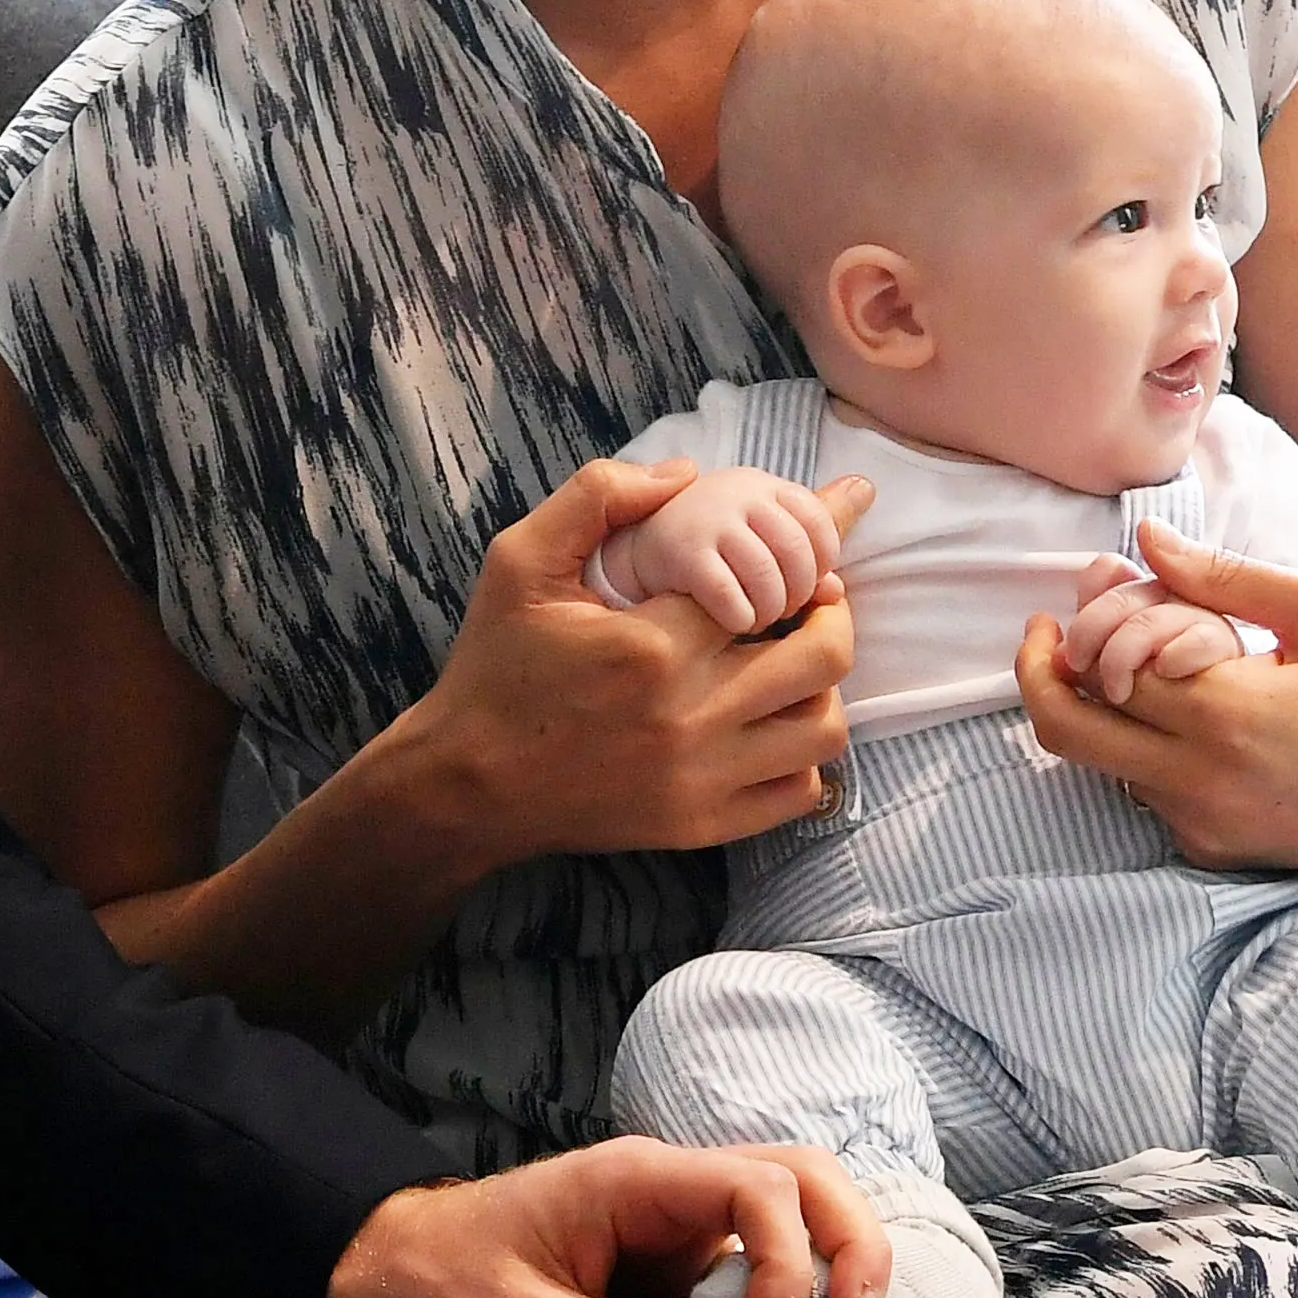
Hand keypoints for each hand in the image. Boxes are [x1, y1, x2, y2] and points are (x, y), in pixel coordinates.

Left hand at [324, 1138, 889, 1297]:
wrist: (383, 1277)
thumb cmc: (441, 1290)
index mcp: (634, 1178)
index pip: (760, 1186)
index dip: (790, 1261)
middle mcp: (666, 1188)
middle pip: (800, 1180)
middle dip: (848, 1245)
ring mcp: (672, 1225)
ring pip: (784, 1223)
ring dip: (812, 1279)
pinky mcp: (666, 1266)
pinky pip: (740, 1278)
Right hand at [403, 458, 871, 876]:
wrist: (467, 783)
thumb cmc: (495, 666)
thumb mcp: (520, 561)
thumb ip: (598, 497)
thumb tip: (686, 473)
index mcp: (653, 645)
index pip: (773, 580)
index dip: (809, 550)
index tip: (828, 529)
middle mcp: (689, 716)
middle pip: (823, 656)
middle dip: (830, 613)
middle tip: (810, 598)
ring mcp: (701, 779)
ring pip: (824, 728)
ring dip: (821, 686)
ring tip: (791, 663)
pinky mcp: (701, 824)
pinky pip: (799, 792)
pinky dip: (804, 756)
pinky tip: (771, 726)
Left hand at [1016, 520, 1297, 872]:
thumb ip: (1227, 576)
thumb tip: (1144, 538)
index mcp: (1228, 713)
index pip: (1105, 665)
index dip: (1085, 624)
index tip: (1085, 591)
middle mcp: (1203, 780)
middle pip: (1068, 729)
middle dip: (1042, 677)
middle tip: (1046, 639)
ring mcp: (1204, 824)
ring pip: (1102, 764)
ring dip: (1098, 713)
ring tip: (1129, 664)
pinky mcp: (1214, 851)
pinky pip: (1143, 795)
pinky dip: (1139, 752)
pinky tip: (1179, 716)